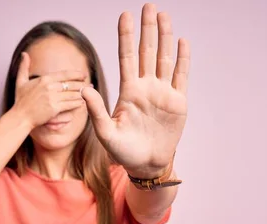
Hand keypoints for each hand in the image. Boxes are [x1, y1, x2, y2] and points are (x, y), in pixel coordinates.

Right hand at [12, 52, 89, 128]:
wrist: (20, 117)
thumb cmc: (20, 101)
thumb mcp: (20, 82)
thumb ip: (24, 67)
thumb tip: (24, 54)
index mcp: (44, 79)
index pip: (65, 74)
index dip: (76, 74)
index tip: (83, 75)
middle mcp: (50, 86)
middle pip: (71, 83)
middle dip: (82, 84)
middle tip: (90, 85)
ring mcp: (53, 97)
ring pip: (72, 94)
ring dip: (82, 93)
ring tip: (90, 94)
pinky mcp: (55, 108)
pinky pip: (70, 104)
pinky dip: (78, 103)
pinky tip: (83, 103)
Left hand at [81, 3, 190, 176]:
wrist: (146, 164)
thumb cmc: (123, 151)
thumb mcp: (106, 132)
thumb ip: (96, 110)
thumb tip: (84, 88)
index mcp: (128, 91)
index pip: (126, 57)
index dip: (125, 36)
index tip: (124, 16)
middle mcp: (145, 86)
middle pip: (146, 51)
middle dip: (147, 29)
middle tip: (148, 5)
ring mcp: (162, 92)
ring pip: (164, 58)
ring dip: (165, 37)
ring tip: (164, 15)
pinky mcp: (177, 102)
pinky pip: (180, 76)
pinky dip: (182, 59)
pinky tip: (181, 41)